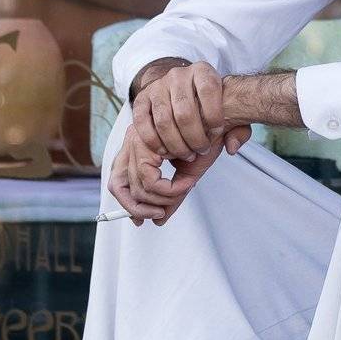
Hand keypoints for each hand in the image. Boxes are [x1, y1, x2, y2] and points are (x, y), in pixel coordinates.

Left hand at [108, 123, 226, 225]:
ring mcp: (136, 140)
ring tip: (182, 192)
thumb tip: (157, 222)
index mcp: (137, 147)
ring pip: (137, 187)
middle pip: (120, 187)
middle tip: (163, 212)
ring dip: (161, 199)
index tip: (155, 215)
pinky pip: (149, 180)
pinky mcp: (147, 143)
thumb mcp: (187, 174)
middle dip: (143, 208)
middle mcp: (132, 141)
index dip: (131, 206)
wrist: (222, 117)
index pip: (119, 183)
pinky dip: (168, 190)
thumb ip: (171, 196)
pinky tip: (186, 184)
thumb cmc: (207, 139)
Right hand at [132, 59, 248, 160]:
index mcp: (202, 71)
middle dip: (195, 138)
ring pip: (164, 121)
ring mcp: (157, 86)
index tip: (218, 132)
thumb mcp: (229, 109)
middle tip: (202, 150)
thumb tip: (232, 147)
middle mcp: (178, 75)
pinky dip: (154, 142)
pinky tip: (166, 152)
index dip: (214, 115)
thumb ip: (239, 129)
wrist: (180, 87)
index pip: (209, 90)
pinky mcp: (141, 99)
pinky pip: (142, 124)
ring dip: (176, 144)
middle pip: (184, 111)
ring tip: (187, 154)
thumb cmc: (210, 103)